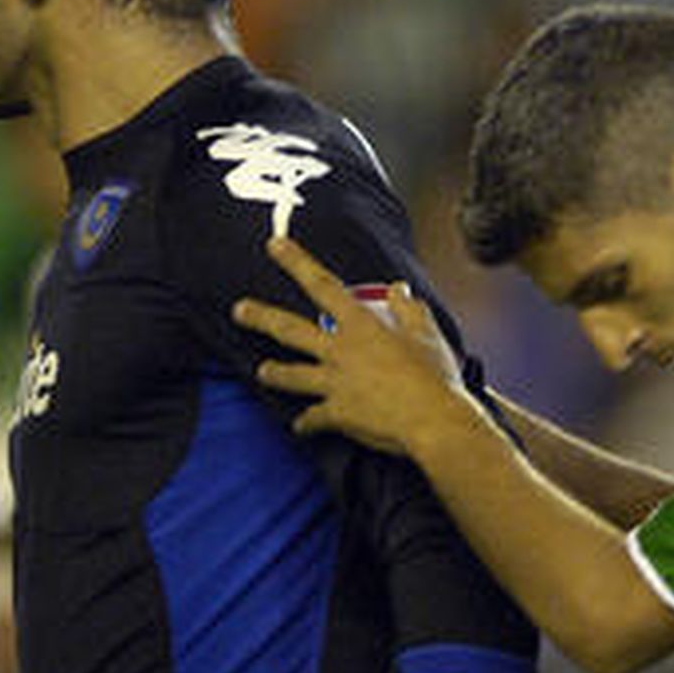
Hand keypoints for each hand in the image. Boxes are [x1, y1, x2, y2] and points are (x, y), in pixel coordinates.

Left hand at [233, 236, 470, 455]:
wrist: (433, 420)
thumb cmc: (434, 375)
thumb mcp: (426, 334)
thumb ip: (409, 309)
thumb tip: (399, 289)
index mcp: (360, 326)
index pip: (322, 285)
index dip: (296, 262)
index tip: (275, 245)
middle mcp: (339, 351)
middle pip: (290, 330)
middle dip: (260, 318)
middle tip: (239, 310)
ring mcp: (334, 383)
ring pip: (292, 375)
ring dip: (275, 373)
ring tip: (262, 371)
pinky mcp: (337, 414)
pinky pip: (313, 419)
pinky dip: (307, 423)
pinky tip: (301, 427)